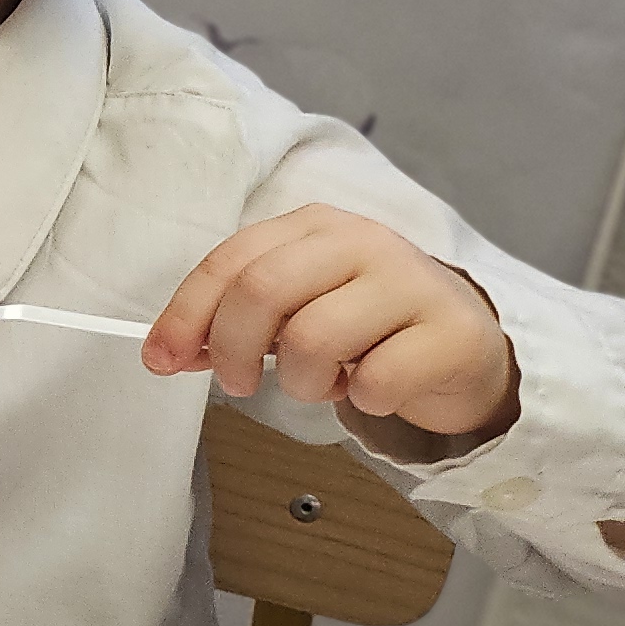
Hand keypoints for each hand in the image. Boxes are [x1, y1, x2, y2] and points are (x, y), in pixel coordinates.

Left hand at [146, 203, 520, 442]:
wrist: (463, 345)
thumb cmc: (366, 326)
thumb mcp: (295, 311)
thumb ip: (234, 321)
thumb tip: (168, 349)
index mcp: (313, 227)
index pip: (231, 261)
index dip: (186, 313)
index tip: (161, 359)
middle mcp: (361, 241)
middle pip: (263, 290)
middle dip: (232, 349)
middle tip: (238, 384)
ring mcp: (411, 282)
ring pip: (314, 338)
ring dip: (303, 381)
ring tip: (325, 380)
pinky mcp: (451, 332)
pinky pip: (376, 379)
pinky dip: (362, 398)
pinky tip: (375, 387)